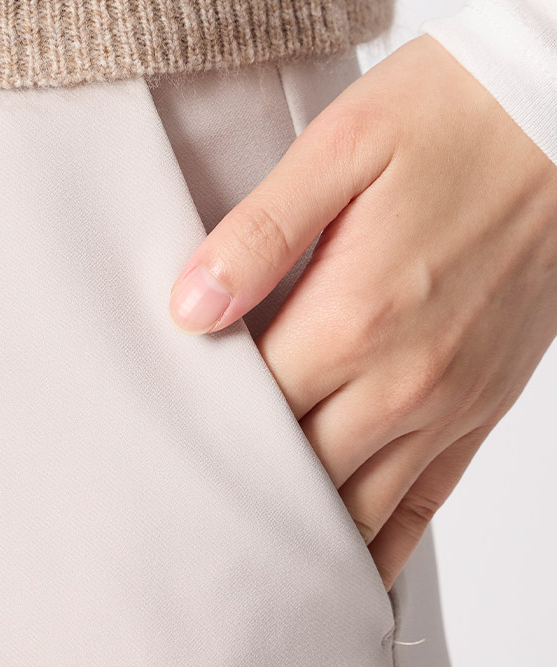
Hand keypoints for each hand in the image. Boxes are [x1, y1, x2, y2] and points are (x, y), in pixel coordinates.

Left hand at [167, 33, 556, 590]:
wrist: (553, 113)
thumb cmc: (447, 115)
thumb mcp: (339, 148)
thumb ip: (259, 234)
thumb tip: (188, 309)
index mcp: (354, 312)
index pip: (248, 408)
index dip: (192, 419)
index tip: (150, 417)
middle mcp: (407, 377)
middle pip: (293, 469)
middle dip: (231, 479)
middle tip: (171, 479)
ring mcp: (453, 400)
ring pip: (358, 506)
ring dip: (295, 523)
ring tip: (231, 531)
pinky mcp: (485, 403)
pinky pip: (426, 501)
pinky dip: (379, 538)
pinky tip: (336, 554)